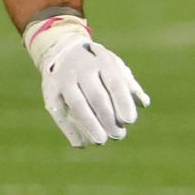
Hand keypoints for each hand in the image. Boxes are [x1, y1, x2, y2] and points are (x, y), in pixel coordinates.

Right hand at [25, 15, 149, 147]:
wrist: (62, 50)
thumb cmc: (97, 65)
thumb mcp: (115, 68)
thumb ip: (130, 85)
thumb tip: (144, 104)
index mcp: (103, 61)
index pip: (115, 83)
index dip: (123, 102)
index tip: (130, 121)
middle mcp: (82, 69)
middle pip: (97, 97)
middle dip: (108, 118)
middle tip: (119, 135)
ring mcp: (63, 79)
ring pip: (77, 105)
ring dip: (90, 125)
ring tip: (101, 141)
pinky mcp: (50, 91)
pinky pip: (59, 113)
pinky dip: (70, 130)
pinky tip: (81, 144)